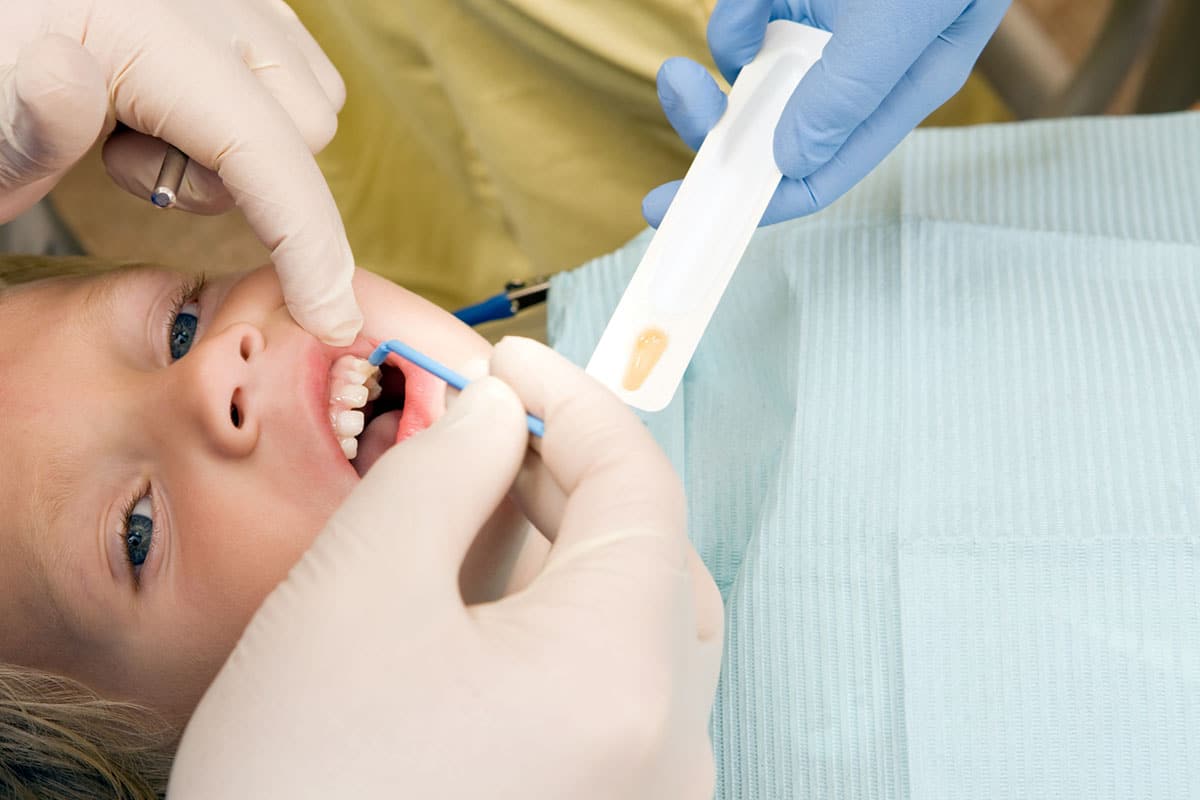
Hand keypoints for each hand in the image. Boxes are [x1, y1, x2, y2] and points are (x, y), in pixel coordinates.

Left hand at [0, 0, 359, 343]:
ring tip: (139, 130)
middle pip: (306, 127)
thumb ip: (24, 124)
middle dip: (241, 181)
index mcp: (138, 21)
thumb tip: (67, 77)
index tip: (330, 323)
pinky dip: (259, 110)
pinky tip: (173, 107)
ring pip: (312, 97)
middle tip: (124, 165)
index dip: (308, 248)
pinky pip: (296, 64)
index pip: (264, 149)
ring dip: (250, 145)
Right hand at [169, 337, 723, 799]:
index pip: (642, 490)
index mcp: (622, 679)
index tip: (513, 361)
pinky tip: (484, 597)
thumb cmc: (301, 786)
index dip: (578, 403)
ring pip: (633, 622)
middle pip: (651, 556)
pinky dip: (560, 619)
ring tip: (473, 505)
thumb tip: (496, 412)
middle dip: (571, 475)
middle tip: (488, 427)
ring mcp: (648, 789)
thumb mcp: (357, 594)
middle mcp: (666, 744)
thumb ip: (444, 474)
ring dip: (565, 545)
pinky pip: (612, 686)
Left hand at [643, 0, 1009, 226]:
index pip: (819, 172)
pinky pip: (752, 11)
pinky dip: (744, 3)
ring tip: (752, 2)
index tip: (683, 204)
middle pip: (769, 124)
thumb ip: (851, 90)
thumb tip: (790, 160)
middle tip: (680, 85)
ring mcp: (827, 23)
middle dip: (718, 114)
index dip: (753, 197)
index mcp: (894, 95)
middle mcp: (856, 69)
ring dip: (732, 38)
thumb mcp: (906, 21)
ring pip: (752, 61)